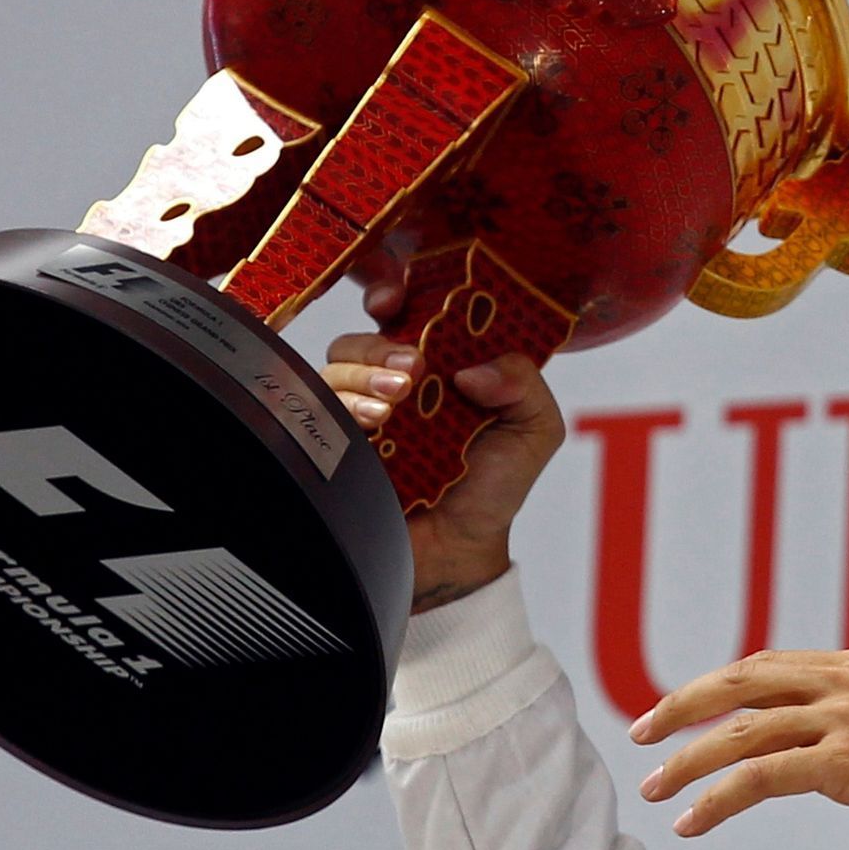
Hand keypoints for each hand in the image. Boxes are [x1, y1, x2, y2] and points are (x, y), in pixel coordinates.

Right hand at [322, 246, 566, 612]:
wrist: (460, 554)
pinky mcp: (333, 448)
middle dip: (377, 345)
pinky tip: (370, 427)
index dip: (393, 295)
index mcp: (439, 365)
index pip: (404, 312)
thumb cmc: (493, 488)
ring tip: (393, 406)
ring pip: (332, 372)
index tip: (394, 299)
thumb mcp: (534, 429)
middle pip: (359, 340)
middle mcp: (393, 383)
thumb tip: (476, 369)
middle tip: (410, 369)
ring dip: (360, 378)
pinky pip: (314, 415)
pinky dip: (341, 411)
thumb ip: (524, 385)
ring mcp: (360, 416)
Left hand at [630, 648, 848, 847]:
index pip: (762, 667)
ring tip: (658, 789)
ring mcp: (843, 718)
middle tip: (643, 733)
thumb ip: (841, 715)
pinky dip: (720, 797)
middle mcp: (842, 681)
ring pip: (743, 731)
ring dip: (689, 762)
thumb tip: (794, 739)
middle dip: (682, 708)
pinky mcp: (847, 761)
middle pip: (739, 684)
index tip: (677, 708)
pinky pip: (764, 776)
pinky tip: (697, 818)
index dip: (712, 687)